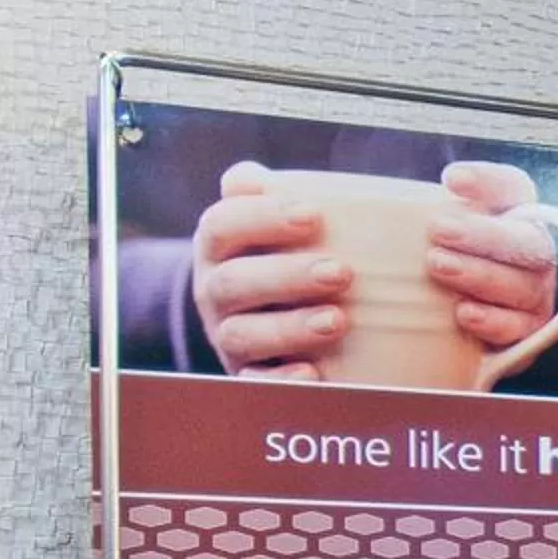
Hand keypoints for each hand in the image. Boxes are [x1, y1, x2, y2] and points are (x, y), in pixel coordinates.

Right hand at [190, 162, 349, 379]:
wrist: (266, 318)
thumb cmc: (287, 255)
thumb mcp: (279, 224)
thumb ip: (271, 196)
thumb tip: (253, 174)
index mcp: (220, 247)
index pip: (224, 225)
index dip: (262, 216)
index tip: (314, 213)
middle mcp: (215, 291)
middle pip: (234, 281)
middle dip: (286, 276)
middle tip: (342, 272)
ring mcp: (228, 335)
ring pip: (243, 334)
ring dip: (290, 328)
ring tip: (338, 320)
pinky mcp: (248, 376)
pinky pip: (255, 384)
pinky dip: (281, 380)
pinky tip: (315, 374)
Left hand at [427, 163, 557, 374]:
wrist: (452, 334)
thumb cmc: (437, 264)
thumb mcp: (426, 233)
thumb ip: (413, 209)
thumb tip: (400, 187)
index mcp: (513, 217)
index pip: (511, 189)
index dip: (489, 182)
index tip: (452, 180)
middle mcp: (533, 255)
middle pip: (525, 240)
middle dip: (483, 234)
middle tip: (437, 229)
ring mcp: (535, 295)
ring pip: (522, 285)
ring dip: (480, 274)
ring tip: (438, 265)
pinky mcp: (528, 333)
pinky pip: (519, 329)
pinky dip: (493, 321)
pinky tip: (463, 313)